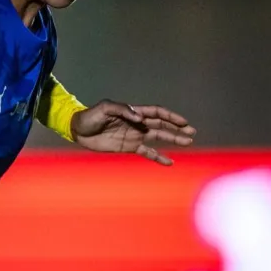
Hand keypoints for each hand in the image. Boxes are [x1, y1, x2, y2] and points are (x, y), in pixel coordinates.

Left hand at [70, 101, 196, 165]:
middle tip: (192, 133)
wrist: (78, 130)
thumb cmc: (90, 116)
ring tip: (188, 142)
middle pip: (162, 125)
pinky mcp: (129, 147)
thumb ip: (123, 110)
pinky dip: (158, 157)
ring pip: (158, 138)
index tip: (184, 122)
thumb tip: (140, 117)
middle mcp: (137, 124)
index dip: (171, 117)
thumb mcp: (105, 108)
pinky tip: (169, 162)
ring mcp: (134, 136)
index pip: (157, 113)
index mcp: (134, 112)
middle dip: (177, 128)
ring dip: (173, 140)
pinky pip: (147, 152)